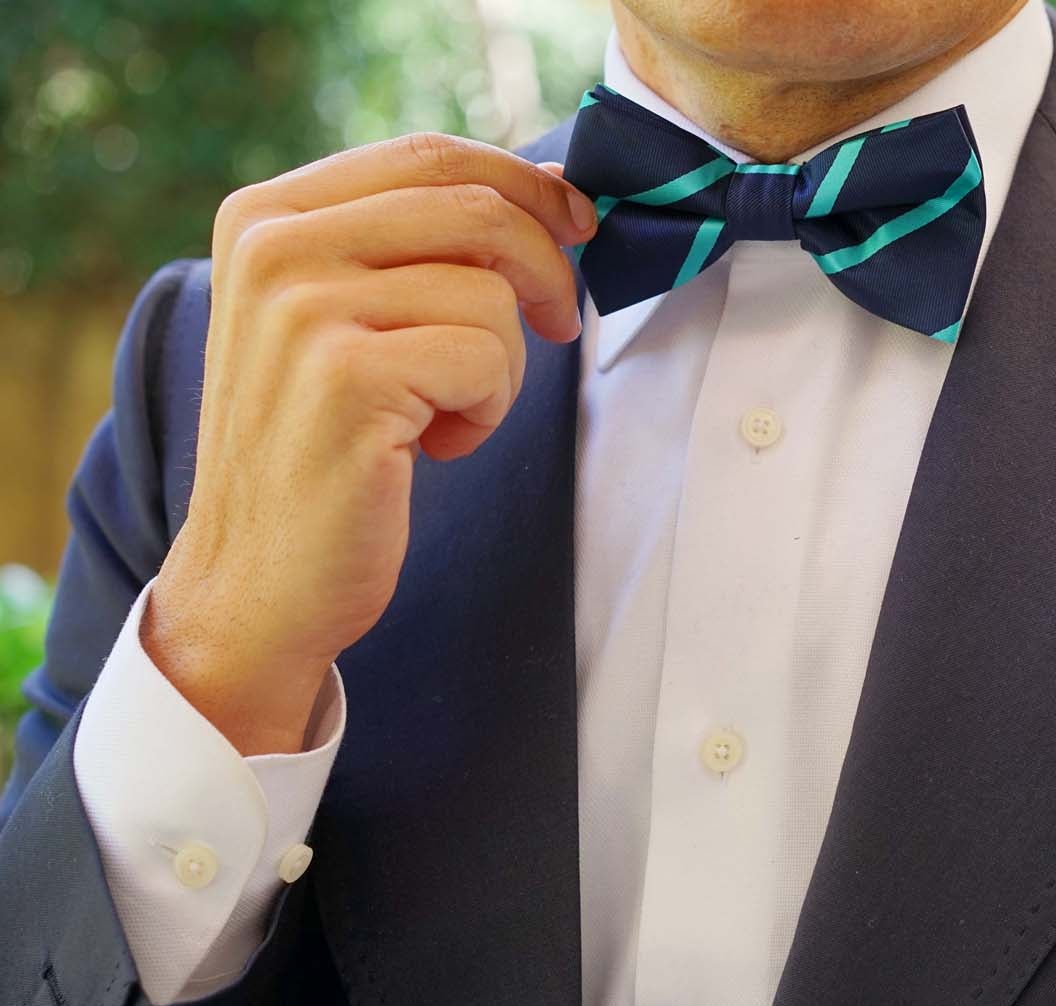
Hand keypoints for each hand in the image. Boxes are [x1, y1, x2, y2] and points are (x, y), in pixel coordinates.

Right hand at [141, 133, 597, 755]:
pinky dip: (486, 412)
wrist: (258, 578)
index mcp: (266, 216)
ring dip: (503, 367)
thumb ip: (416, 247)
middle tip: (559, 326)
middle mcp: (274, 247)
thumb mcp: (342, 320)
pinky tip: (431, 448)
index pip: (429, 157)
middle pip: (475, 209)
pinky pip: (488, 359)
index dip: (525, 184)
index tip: (577, 224)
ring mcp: (304, 309)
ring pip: (491, 293)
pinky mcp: (349, 378)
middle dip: (546, 269)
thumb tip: (551, 189)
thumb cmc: (321, 451)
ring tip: (445, 414)